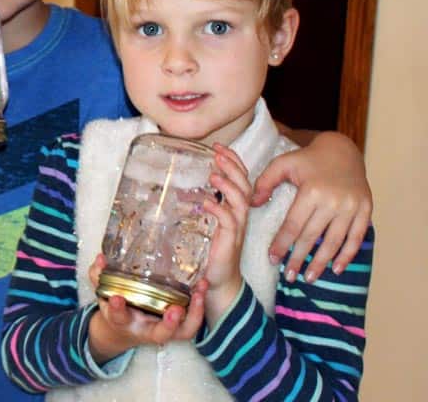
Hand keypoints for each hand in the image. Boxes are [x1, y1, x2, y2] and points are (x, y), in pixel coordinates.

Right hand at [87, 254, 205, 364]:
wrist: (126, 330)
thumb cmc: (118, 308)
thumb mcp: (104, 293)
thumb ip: (99, 276)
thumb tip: (101, 258)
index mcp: (124, 321)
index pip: (119, 317)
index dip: (117, 309)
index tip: (117, 298)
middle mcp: (146, 329)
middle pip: (161, 334)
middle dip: (169, 324)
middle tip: (175, 310)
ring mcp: (164, 329)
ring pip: (183, 331)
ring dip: (194, 314)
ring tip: (198, 293)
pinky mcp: (178, 325)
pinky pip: (192, 322)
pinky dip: (199, 308)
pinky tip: (202, 287)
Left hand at [202, 144, 250, 324]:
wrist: (217, 281)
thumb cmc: (210, 251)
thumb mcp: (205, 223)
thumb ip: (201, 205)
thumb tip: (182, 187)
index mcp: (234, 209)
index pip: (241, 179)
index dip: (233, 161)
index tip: (219, 147)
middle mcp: (239, 216)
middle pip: (245, 185)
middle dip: (233, 166)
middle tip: (218, 153)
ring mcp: (236, 229)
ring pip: (241, 201)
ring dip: (228, 185)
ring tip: (214, 174)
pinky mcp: (230, 242)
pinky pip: (229, 222)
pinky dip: (219, 210)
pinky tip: (207, 202)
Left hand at [250, 130, 371, 281]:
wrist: (343, 150)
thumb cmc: (308, 158)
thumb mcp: (283, 163)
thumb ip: (264, 182)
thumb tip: (252, 204)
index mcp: (312, 190)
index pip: (293, 225)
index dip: (282, 244)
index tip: (272, 259)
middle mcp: (333, 201)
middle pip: (312, 237)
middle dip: (299, 259)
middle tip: (288, 276)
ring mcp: (352, 207)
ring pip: (334, 242)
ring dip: (321, 263)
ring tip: (308, 278)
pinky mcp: (366, 209)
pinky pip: (356, 238)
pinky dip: (347, 255)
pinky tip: (336, 269)